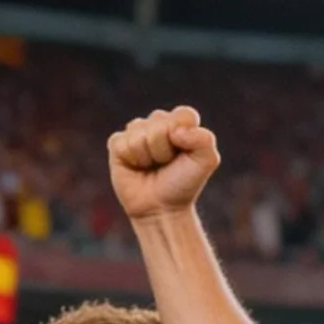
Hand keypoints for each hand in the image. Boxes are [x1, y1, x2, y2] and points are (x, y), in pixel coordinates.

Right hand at [106, 105, 219, 222]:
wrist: (161, 208)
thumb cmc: (184, 184)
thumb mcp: (206, 162)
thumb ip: (204, 139)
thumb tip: (175, 131)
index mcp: (181, 123)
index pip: (183, 114)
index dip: (183, 135)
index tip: (184, 153)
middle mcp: (158, 123)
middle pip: (159, 121)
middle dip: (165, 148)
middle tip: (166, 164)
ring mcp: (136, 132)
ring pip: (139, 131)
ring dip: (148, 155)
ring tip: (152, 166)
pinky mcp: (118, 144)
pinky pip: (121, 141)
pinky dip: (131, 158)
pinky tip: (136, 167)